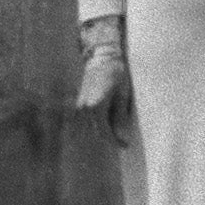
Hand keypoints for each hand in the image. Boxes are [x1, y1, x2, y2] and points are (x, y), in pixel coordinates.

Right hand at [76, 22, 131, 148]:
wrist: (102, 57)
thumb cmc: (116, 73)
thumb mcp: (122, 95)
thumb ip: (120, 118)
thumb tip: (122, 138)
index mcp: (96, 107)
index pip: (104, 133)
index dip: (115, 142)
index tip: (125, 147)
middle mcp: (84, 108)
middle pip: (96, 132)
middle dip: (108, 140)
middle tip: (122, 145)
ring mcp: (80, 106)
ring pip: (90, 128)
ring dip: (101, 133)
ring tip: (114, 136)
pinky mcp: (79, 103)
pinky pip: (86, 121)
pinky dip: (95, 126)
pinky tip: (104, 126)